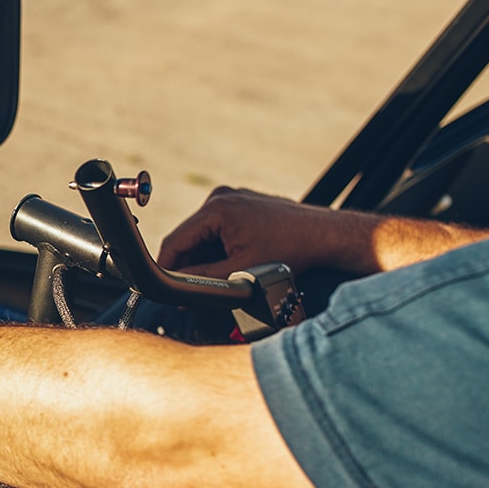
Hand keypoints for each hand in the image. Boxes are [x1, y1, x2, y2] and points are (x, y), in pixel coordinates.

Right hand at [157, 186, 341, 277]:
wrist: (325, 236)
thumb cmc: (291, 250)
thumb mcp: (241, 271)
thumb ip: (203, 279)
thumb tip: (177, 286)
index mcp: (217, 208)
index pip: (176, 240)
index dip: (166, 267)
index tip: (163, 287)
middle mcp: (221, 197)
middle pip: (188, 237)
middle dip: (188, 264)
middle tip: (190, 291)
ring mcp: (232, 197)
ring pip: (202, 234)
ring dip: (204, 257)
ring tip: (218, 277)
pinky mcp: (242, 202)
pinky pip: (218, 227)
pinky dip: (218, 247)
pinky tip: (231, 263)